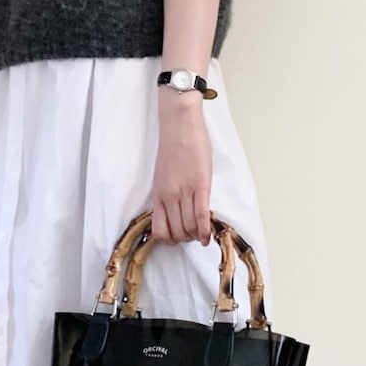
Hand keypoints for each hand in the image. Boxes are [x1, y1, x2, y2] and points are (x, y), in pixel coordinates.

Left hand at [150, 90, 212, 245]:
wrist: (180, 124)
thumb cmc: (172, 146)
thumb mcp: (163, 176)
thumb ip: (167, 195)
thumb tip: (175, 212)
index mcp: (158, 195)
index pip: (160, 231)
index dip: (170, 240)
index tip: (179, 237)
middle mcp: (169, 197)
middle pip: (177, 233)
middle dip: (186, 239)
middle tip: (193, 235)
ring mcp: (184, 192)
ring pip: (190, 228)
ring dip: (196, 236)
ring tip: (201, 233)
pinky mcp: (201, 186)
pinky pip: (202, 216)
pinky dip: (205, 231)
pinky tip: (207, 237)